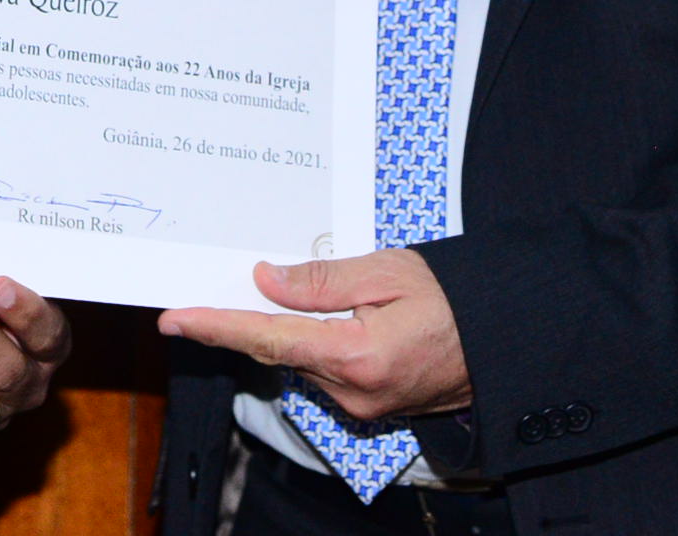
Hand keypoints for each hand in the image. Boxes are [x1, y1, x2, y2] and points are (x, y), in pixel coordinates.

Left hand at [157, 248, 469, 421]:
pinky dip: (316, 343)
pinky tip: (334, 318)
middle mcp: (353, 391)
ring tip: (314, 293)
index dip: (215, 327)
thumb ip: (322, 280)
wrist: (502, 342)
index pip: (267, 338)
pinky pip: (325, 370)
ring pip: (302, 360)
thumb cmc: (455, 300)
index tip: (175, 320)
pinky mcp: (369, 407)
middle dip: (250, 318)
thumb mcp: (387, 271)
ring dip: (293, 329)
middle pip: (280, 350)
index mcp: (356, 356)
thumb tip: (266, 281)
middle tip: (222, 285)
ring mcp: (361, 406)